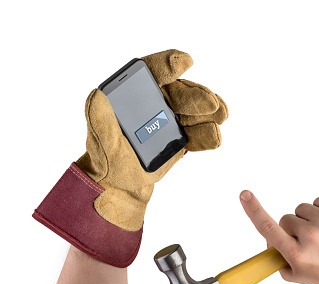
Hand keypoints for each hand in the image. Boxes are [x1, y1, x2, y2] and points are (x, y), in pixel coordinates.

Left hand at [77, 49, 227, 230]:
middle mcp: (154, 103)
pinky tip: (216, 136)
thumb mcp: (101, 141)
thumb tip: (97, 96)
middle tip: (210, 104)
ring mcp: (170, 120)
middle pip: (179, 93)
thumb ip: (99, 120)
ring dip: (209, 112)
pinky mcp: (181, 137)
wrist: (123, 186)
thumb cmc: (107, 161)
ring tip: (221, 115)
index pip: (151, 72)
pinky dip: (208, 133)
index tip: (185, 61)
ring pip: (193, 111)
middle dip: (197, 95)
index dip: (167, 64)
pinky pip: (197, 133)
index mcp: (132, 95)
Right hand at [239, 190, 318, 283]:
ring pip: (302, 209)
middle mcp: (312, 237)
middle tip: (306, 243)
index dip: (253, 210)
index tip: (244, 195)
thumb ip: (277, 257)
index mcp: (298, 254)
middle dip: (291, 229)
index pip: (269, 228)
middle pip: (286, 218)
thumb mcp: (296, 275)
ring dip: (307, 219)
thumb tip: (269, 238)